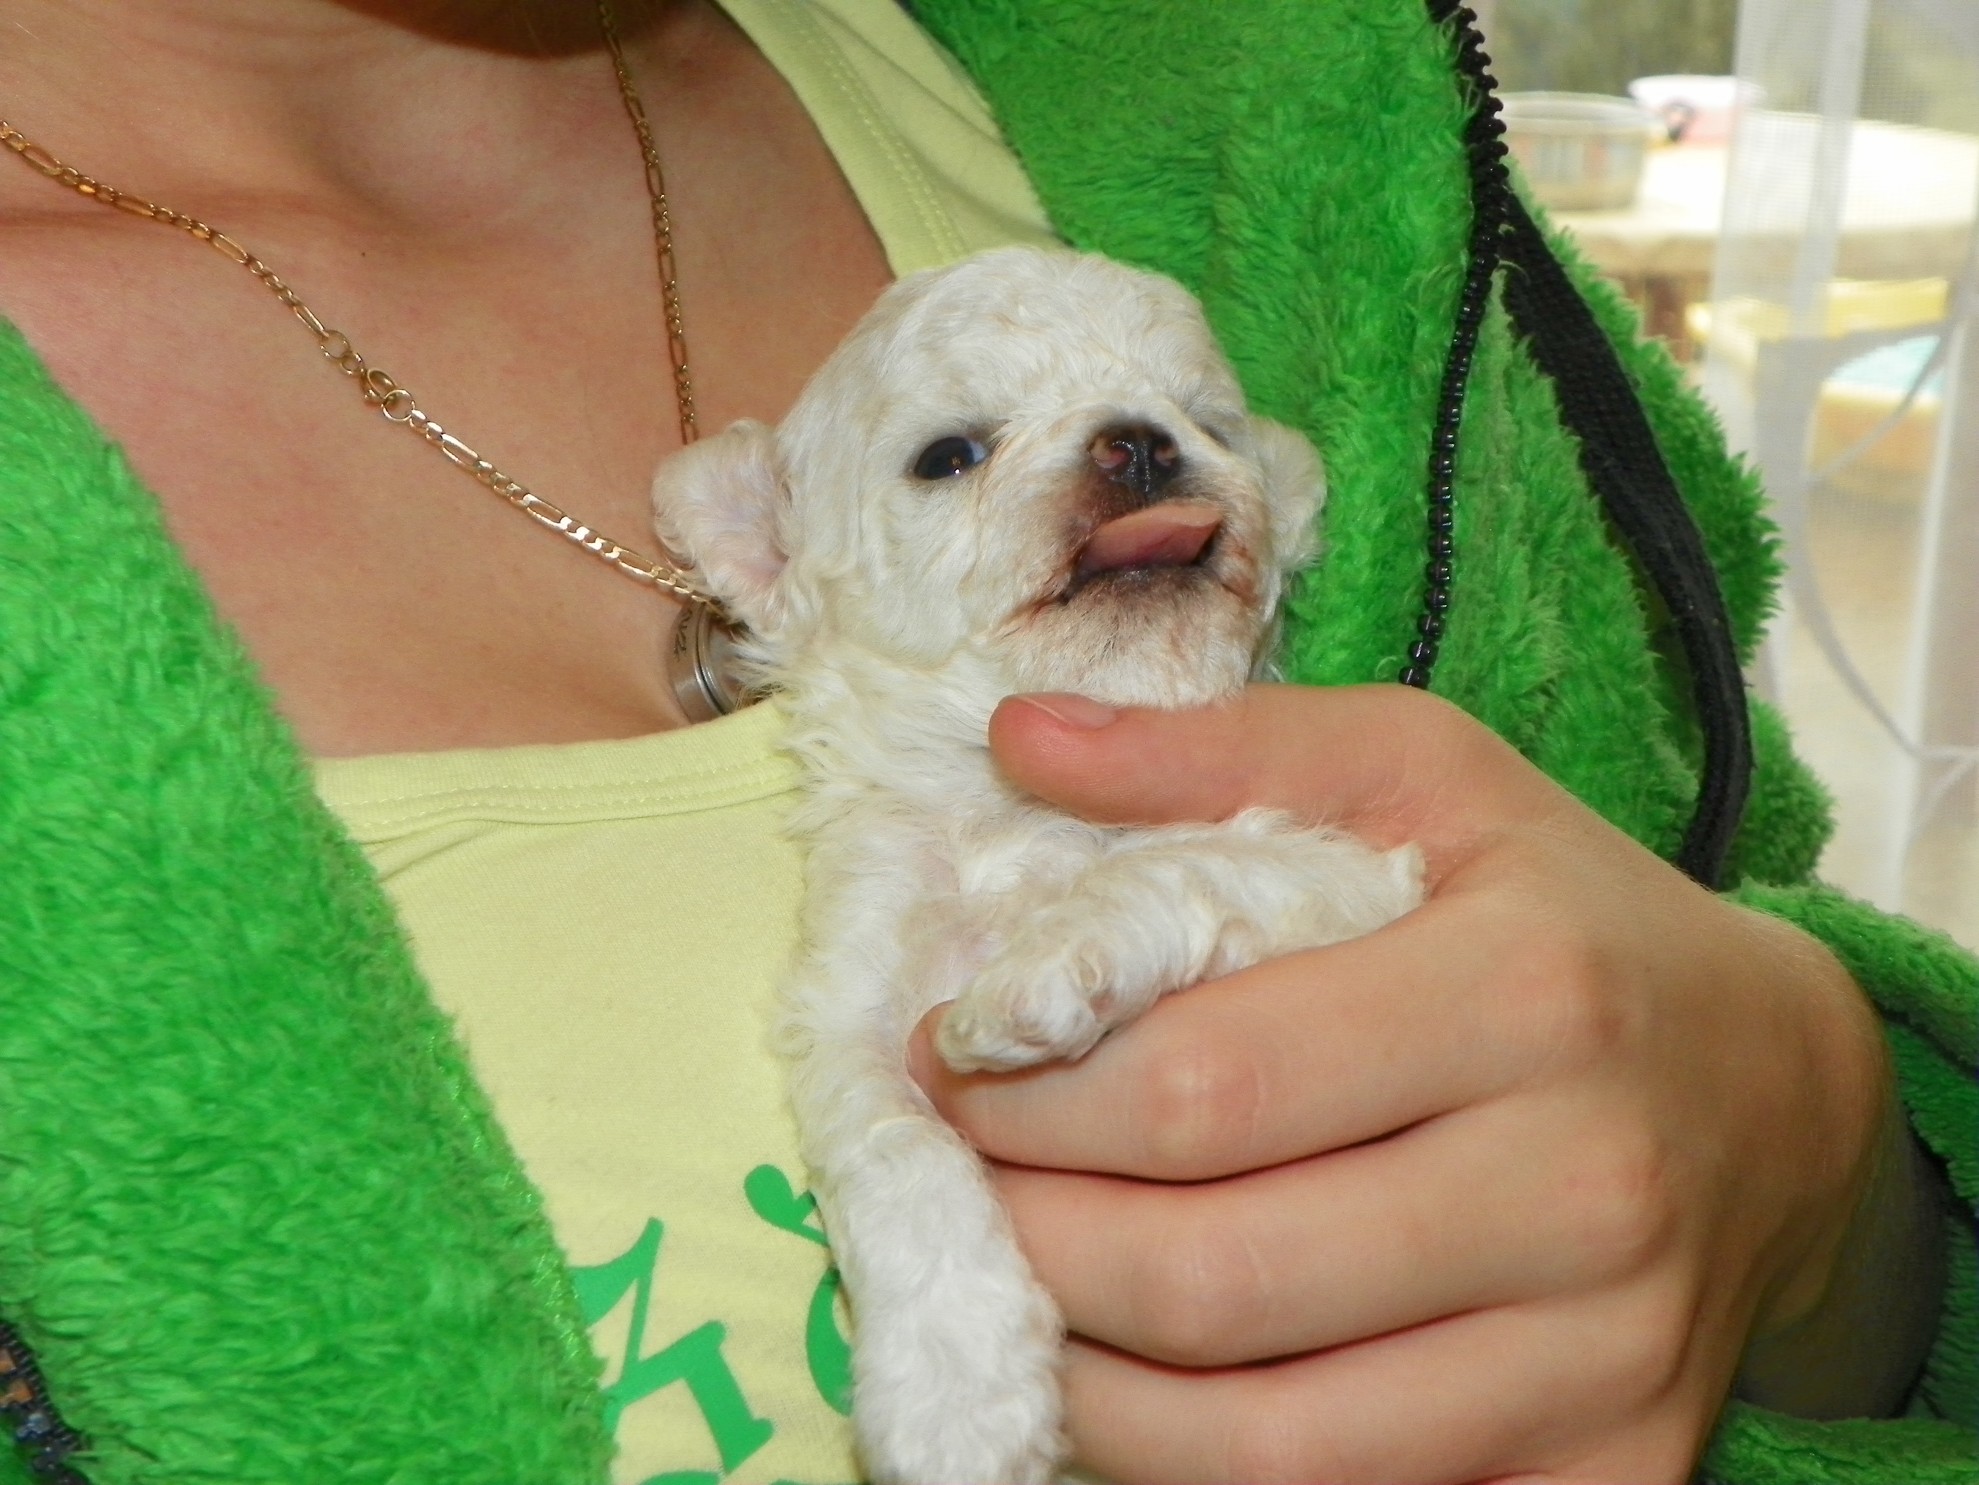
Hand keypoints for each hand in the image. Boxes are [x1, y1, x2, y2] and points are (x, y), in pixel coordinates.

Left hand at [909, 683, 1919, 1483]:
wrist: (1777, 1095)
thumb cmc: (1566, 919)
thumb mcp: (1423, 775)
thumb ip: (1220, 749)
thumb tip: (1018, 740)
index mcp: (1527, 994)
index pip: (1204, 1084)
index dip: (1031, 1095)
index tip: (949, 1068)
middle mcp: (1581, 1192)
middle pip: (1211, 1279)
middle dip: (1028, 1240)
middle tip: (958, 1187)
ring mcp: (1603, 1363)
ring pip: (1259, 1445)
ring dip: (1083, 1382)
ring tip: (1015, 1289)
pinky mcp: (1609, 1475)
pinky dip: (1199, 1469)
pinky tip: (1138, 1379)